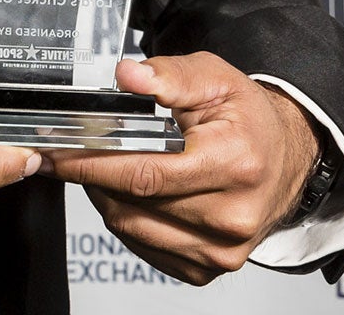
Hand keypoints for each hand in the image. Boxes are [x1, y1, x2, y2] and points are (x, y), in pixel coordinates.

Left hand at [43, 53, 316, 285]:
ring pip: (132, 229)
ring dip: (106, 198)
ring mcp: (221, 250)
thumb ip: (170, 75)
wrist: (285, 158)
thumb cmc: (248, 118)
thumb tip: (128, 76)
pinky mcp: (208, 268)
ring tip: (107, 166)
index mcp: (235, 163)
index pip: (146, 174)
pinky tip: (131, 193)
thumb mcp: (215, 78)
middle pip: (133, 205)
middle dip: (93, 177)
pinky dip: (128, 220)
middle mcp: (231, 216)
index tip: (58, 154)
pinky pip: (145, 248)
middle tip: (74, 151)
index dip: (93, 164)